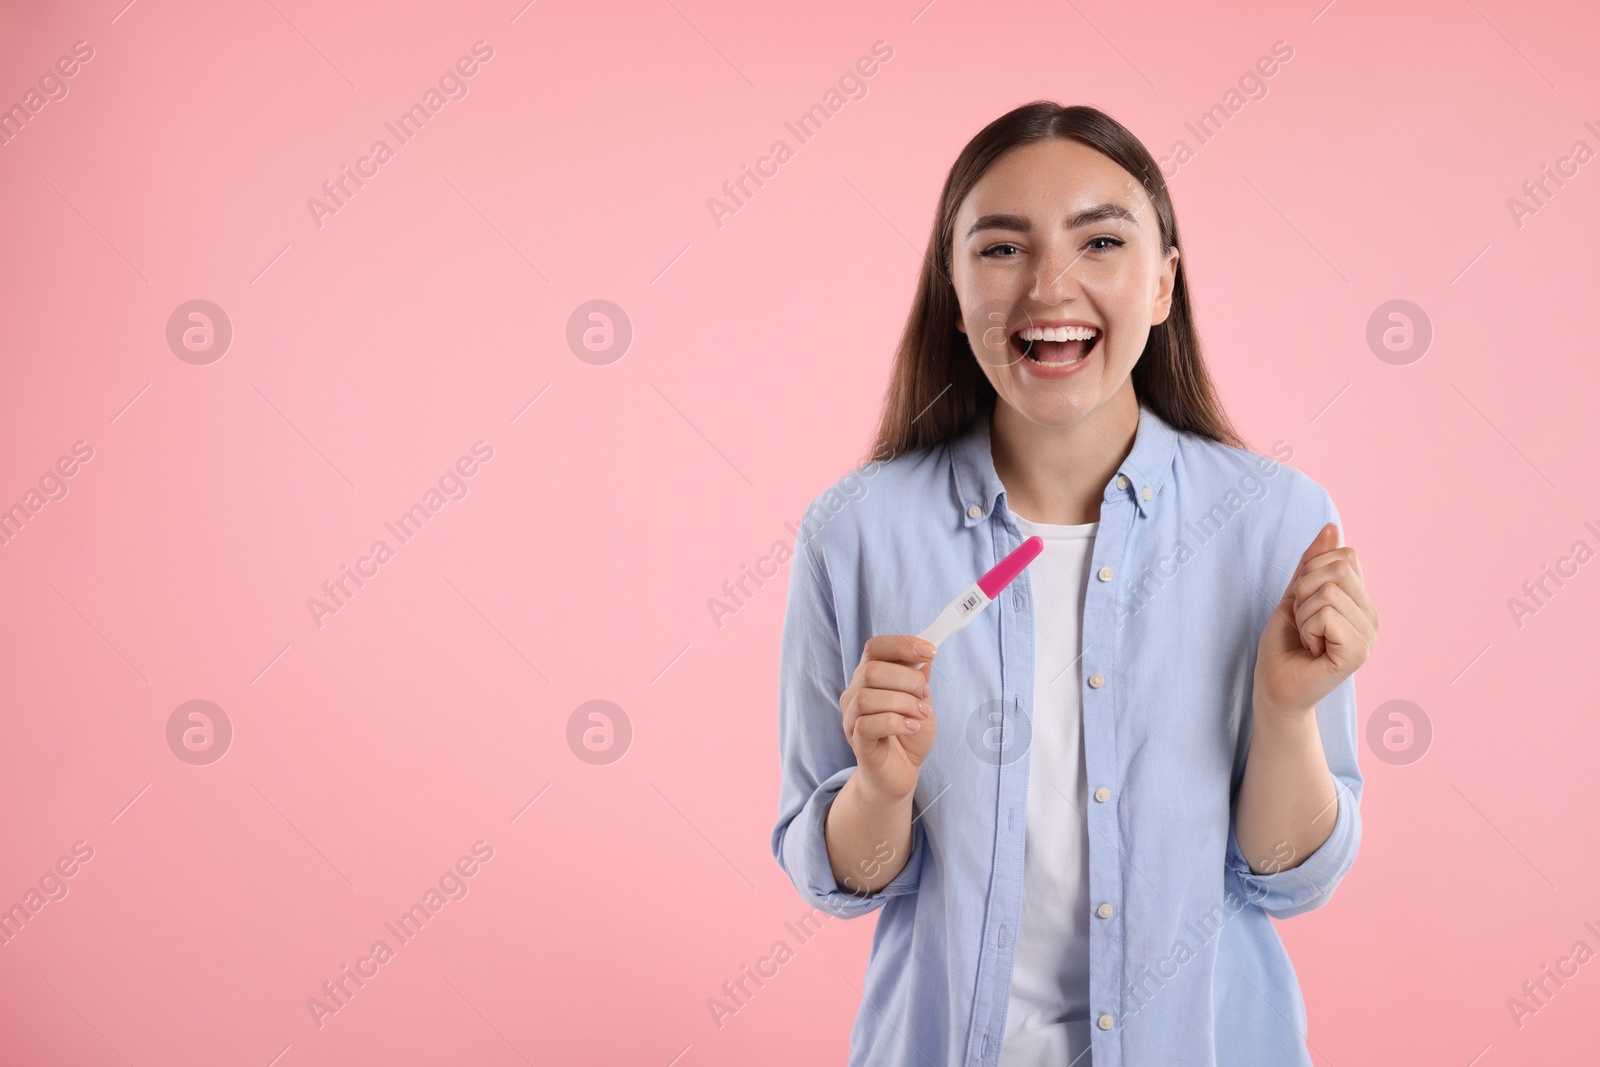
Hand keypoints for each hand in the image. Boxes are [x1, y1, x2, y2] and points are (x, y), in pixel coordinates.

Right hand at [839, 635, 939, 802]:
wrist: (901, 773)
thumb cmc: (909, 736)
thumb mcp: (923, 703)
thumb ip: (921, 681)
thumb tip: (925, 656)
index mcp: (870, 677)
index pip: (875, 647)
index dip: (901, 644)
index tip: (930, 651)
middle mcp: (855, 693)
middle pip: (871, 671)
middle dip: (907, 680)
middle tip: (925, 696)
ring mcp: (852, 718)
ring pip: (867, 697)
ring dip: (902, 703)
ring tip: (920, 715)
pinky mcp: (856, 741)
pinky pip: (867, 725)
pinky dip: (895, 722)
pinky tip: (911, 727)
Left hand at [1253, 522, 1378, 719]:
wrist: (1275, 686)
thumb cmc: (1283, 644)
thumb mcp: (1295, 593)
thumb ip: (1313, 562)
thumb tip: (1332, 526)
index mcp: (1361, 601)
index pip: (1344, 555)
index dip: (1310, 573)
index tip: (1304, 604)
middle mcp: (1372, 617)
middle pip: (1338, 568)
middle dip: (1305, 591)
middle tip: (1304, 623)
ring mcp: (1369, 635)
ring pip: (1329, 591)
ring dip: (1304, 614)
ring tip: (1308, 638)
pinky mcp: (1359, 652)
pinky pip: (1327, 614)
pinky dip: (1307, 628)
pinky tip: (1313, 650)